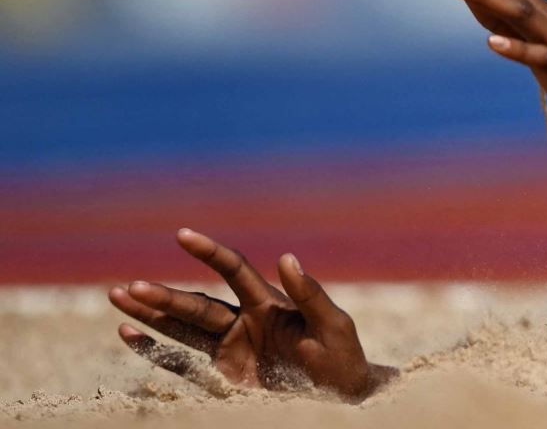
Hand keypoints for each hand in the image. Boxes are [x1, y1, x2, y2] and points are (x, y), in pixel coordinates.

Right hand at [107, 228, 393, 400]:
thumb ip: (310, 294)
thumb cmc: (343, 359)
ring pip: (182, 328)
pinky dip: (155, 350)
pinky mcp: (224, 377)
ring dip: (151, 315)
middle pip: (197, 304)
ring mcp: (231, 349)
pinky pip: (183, 362)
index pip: (233, 270)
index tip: (183, 234)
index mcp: (270, 302)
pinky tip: (129, 335)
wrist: (342, 398)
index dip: (209, 252)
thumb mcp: (333, 325)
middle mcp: (244, 322)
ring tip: (118, 298)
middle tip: (130, 288)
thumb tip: (286, 256)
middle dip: (164, 297)